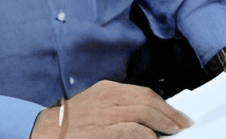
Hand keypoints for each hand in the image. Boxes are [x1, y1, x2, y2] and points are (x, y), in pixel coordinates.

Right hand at [30, 80, 191, 138]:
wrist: (43, 133)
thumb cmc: (68, 125)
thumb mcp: (94, 108)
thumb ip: (117, 109)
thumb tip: (145, 120)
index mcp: (106, 90)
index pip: (143, 92)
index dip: (164, 104)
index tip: (176, 115)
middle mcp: (107, 98)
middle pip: (148, 100)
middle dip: (170, 113)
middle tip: (182, 125)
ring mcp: (104, 114)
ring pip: (144, 111)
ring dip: (164, 123)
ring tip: (175, 132)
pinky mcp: (102, 132)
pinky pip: (133, 130)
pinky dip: (147, 134)